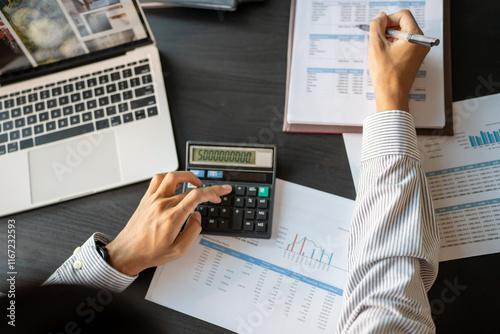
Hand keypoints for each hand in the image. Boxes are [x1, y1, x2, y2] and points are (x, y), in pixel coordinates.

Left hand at [106, 171, 231, 275]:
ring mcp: (153, 199)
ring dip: (187, 176)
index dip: (214, 191)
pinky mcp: (146, 198)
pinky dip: (170, 177)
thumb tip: (198, 217)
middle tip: (213, 197)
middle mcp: (162, 205)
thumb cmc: (150, 252)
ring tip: (195, 183)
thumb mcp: (179, 250)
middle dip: (206, 190)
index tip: (223, 190)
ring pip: (172, 176)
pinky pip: (158, 179)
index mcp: (172, 217)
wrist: (127, 252)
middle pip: (189, 188)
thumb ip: (193, 231)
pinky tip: (175, 183)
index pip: (197, 196)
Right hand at [368, 10, 429, 111]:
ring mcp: (419, 51)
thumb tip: (380, 17)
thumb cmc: (386, 75)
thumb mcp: (376, 45)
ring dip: (389, 38)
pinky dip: (393, 46)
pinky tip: (384, 56)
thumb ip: (376, 26)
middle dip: (388, 29)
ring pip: (403, 35)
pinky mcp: (414, 58)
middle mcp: (421, 42)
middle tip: (377, 39)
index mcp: (416, 36)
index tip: (378, 28)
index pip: (403, 15)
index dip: (388, 19)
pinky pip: (404, 45)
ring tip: (380, 50)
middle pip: (404, 24)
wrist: (392, 95)